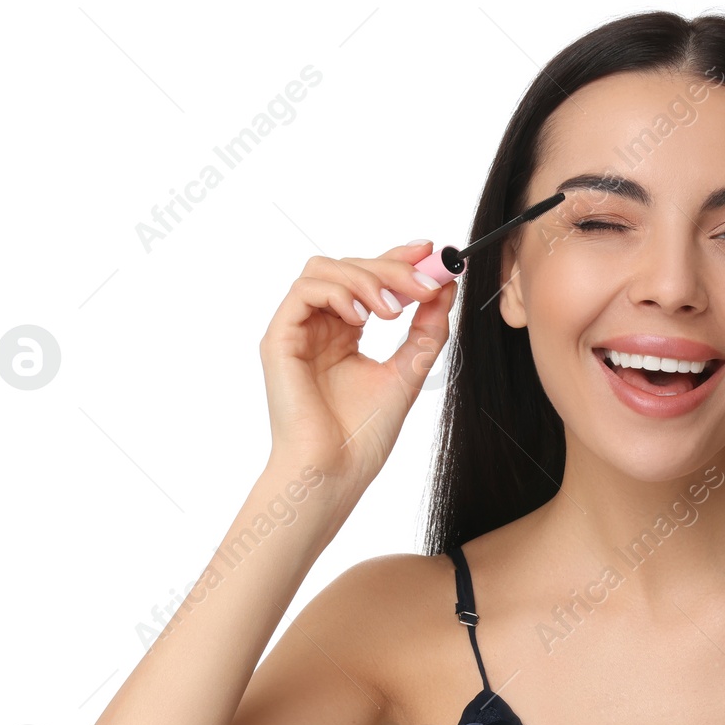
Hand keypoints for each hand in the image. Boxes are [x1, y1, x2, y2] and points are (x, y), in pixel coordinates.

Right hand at [257, 244, 457, 488]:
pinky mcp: (278, 339)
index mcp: (344, 332)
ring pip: (324, 269)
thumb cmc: (363, 435)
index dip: (397, 258)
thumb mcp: (408, 371)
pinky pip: (303, 291)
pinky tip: (361, 319)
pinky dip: (337, 293)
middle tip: (424, 283)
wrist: (336, 472)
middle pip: (349, 266)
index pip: (368, 279)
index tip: (431, 252)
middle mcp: (319, 326)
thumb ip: (426, 329)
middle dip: (391, 268)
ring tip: (393, 310)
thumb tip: (445, 286)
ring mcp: (297, 331)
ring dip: (366, 279)